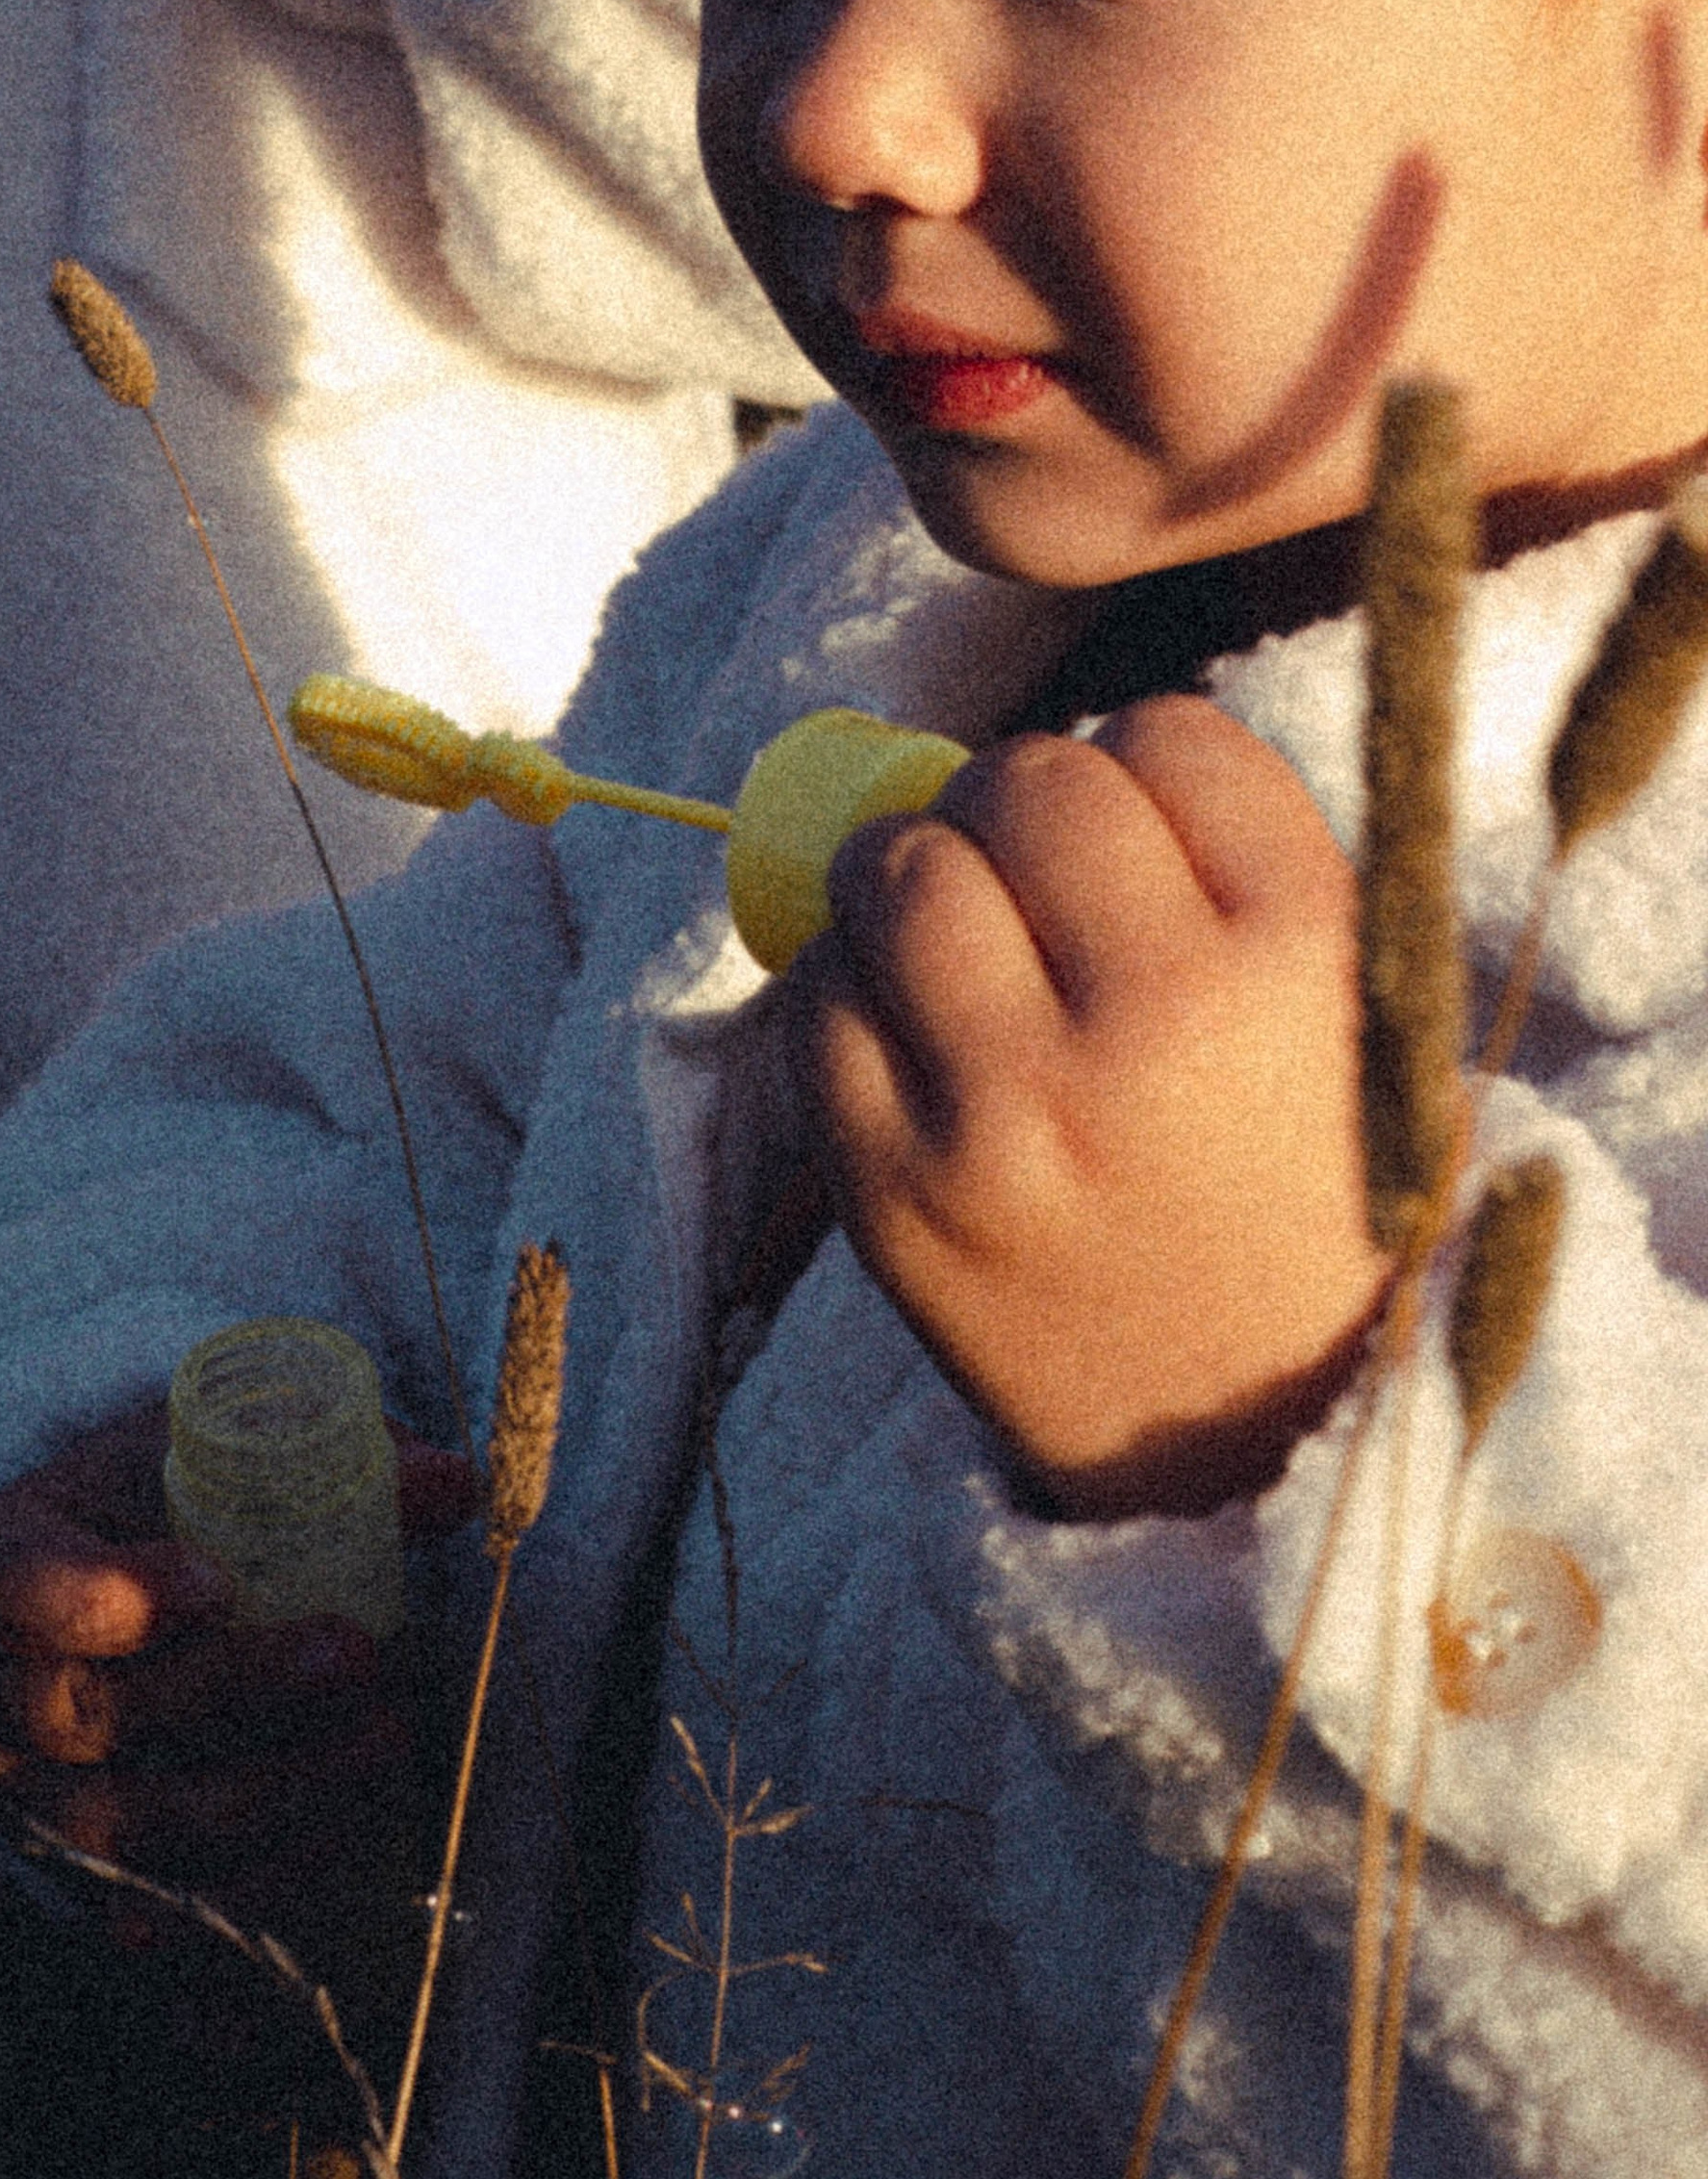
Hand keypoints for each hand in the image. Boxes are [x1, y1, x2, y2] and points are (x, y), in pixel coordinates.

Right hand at [0, 1398, 478, 1930]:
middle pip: (86, 1717)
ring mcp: (27, 1801)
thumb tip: (453, 1484)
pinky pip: (165, 1904)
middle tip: (357, 1654)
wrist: (78, 1607)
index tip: (216, 1582)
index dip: (113, 1598)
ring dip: (271, 1790)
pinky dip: (263, 1873)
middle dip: (233, 1690)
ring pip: (129, 1829)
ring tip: (380, 1736)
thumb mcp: (197, 1460)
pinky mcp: (81, 1878)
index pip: (26, 1589)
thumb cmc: (140, 1520)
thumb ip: (312, 1460)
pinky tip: (348, 1815)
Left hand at [791, 696, 1389, 1517]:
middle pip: (1024, 776)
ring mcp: (1011, 1108)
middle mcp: (1154, 1019)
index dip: (1146, 765)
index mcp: (1299, 959)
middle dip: (1019, 802)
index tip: (1151, 825)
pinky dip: (852, 988)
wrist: (1263, 1443)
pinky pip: (820, 1000)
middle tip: (1037, 871)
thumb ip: (1238, 872)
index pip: (1170, 735)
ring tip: (960, 932)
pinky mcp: (893, 1189)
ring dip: (917, 870)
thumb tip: (1062, 746)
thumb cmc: (1306, 1195)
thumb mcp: (1357, 1019)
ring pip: (898, 864)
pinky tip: (914, 1032)